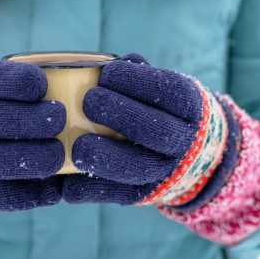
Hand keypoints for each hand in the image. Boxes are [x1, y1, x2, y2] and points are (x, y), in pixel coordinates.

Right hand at [0, 59, 66, 210]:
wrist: (3, 133)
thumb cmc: (34, 99)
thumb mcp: (39, 82)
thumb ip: (56, 81)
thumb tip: (89, 85)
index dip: (11, 82)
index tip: (42, 85)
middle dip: (24, 120)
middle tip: (60, 118)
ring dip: (27, 157)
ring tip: (59, 153)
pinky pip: (1, 195)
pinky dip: (29, 193)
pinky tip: (54, 188)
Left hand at [62, 53, 239, 209]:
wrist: (193, 155)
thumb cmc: (164, 108)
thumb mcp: (163, 88)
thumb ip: (140, 74)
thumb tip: (117, 63)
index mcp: (188, 108)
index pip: (168, 92)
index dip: (136, 82)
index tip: (107, 74)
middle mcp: (182, 141)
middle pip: (155, 131)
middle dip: (119, 114)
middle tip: (89, 101)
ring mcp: (165, 171)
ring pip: (137, 168)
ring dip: (104, 157)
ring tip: (78, 146)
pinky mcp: (144, 194)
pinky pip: (117, 195)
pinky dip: (90, 190)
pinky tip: (66, 183)